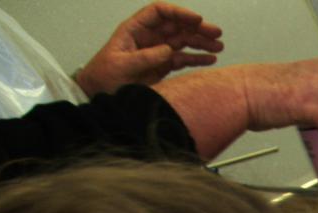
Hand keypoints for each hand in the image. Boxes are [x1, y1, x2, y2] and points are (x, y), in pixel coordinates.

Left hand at [76, 5, 223, 96]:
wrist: (98, 94)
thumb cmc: (103, 76)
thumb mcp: (121, 66)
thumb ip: (144, 57)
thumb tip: (167, 49)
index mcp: (135, 29)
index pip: (159, 13)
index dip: (179, 13)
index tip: (196, 19)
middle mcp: (148, 37)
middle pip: (176, 26)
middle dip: (197, 28)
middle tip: (216, 33)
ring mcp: (157, 51)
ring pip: (183, 41)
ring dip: (201, 42)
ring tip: (219, 47)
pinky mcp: (162, 66)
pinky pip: (183, 59)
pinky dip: (197, 58)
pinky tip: (210, 59)